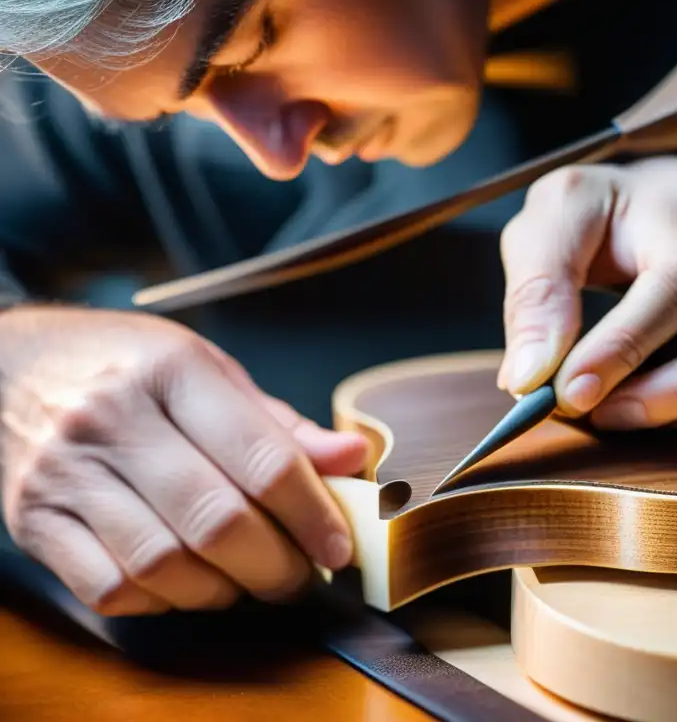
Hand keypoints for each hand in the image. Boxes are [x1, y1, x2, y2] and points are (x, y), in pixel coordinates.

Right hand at [0, 305, 367, 615]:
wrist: (17, 363)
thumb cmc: (132, 366)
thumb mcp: (212, 371)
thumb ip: (280, 425)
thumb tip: (354, 458)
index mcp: (175, 372)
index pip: (263, 460)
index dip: (314, 514)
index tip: (339, 547)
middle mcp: (115, 419)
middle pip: (217, 522)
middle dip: (276, 566)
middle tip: (300, 575)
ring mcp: (68, 473)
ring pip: (164, 565)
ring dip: (223, 590)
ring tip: (246, 579)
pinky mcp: (34, 520)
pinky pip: (110, 589)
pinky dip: (161, 601)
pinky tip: (184, 582)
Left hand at [497, 156, 676, 428]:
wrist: (650, 211)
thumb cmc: (599, 220)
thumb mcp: (549, 229)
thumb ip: (537, 293)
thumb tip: (533, 376)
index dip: (628, 344)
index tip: (572, 392)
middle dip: (668, 394)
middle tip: (598, 415)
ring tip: (615, 408)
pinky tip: (661, 396)